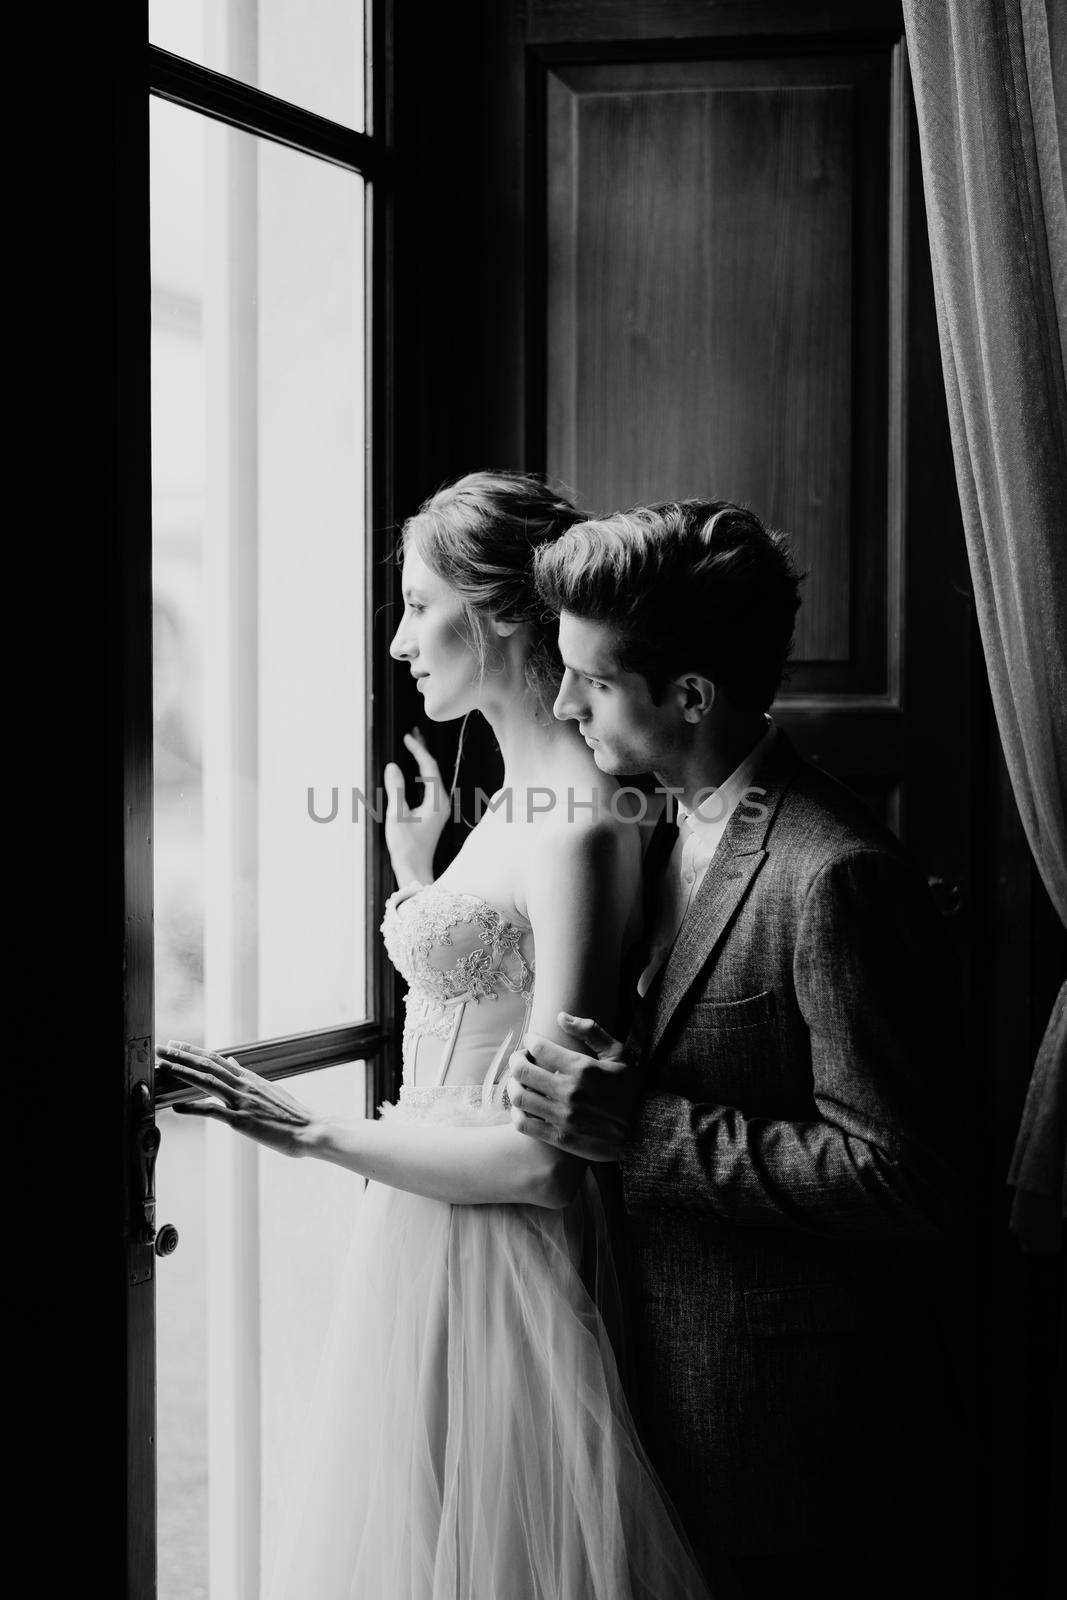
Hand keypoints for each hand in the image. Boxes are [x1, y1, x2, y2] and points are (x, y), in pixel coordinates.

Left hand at [157, 1042, 312, 1157]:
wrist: (310, 1129)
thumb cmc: (292, 1114)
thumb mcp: (269, 1089)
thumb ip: (248, 1076)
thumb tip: (233, 1061)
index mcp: (250, 1078)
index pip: (216, 1059)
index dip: (194, 1051)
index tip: (176, 1044)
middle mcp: (244, 1085)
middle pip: (207, 1065)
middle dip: (181, 1056)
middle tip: (160, 1048)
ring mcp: (242, 1101)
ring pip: (206, 1081)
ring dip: (182, 1072)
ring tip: (162, 1066)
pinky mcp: (242, 1120)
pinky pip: (213, 1111)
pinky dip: (193, 1107)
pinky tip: (176, 1107)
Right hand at [383, 727, 448, 885]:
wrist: (414, 870)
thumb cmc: (406, 847)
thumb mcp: (397, 815)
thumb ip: (395, 789)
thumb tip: (393, 767)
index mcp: (436, 801)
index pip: (429, 767)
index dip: (418, 750)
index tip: (408, 737)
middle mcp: (442, 803)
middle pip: (433, 770)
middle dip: (423, 751)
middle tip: (413, 733)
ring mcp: (440, 809)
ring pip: (432, 778)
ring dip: (422, 762)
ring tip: (413, 746)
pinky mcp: (435, 814)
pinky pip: (430, 787)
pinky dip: (422, 775)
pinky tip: (414, 772)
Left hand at [506, 1014, 638, 1160]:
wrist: (645, 1131)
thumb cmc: (632, 1090)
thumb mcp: (619, 1054)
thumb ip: (591, 1031)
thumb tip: (561, 1016)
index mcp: (582, 1068)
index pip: (539, 1047)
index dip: (530, 1041)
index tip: (531, 1042)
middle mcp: (569, 1091)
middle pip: (522, 1071)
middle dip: (516, 1060)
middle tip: (520, 1060)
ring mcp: (563, 1116)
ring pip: (519, 1097)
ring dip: (512, 1086)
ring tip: (518, 1082)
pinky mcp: (560, 1137)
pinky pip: (524, 1124)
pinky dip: (517, 1113)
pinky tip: (522, 1108)